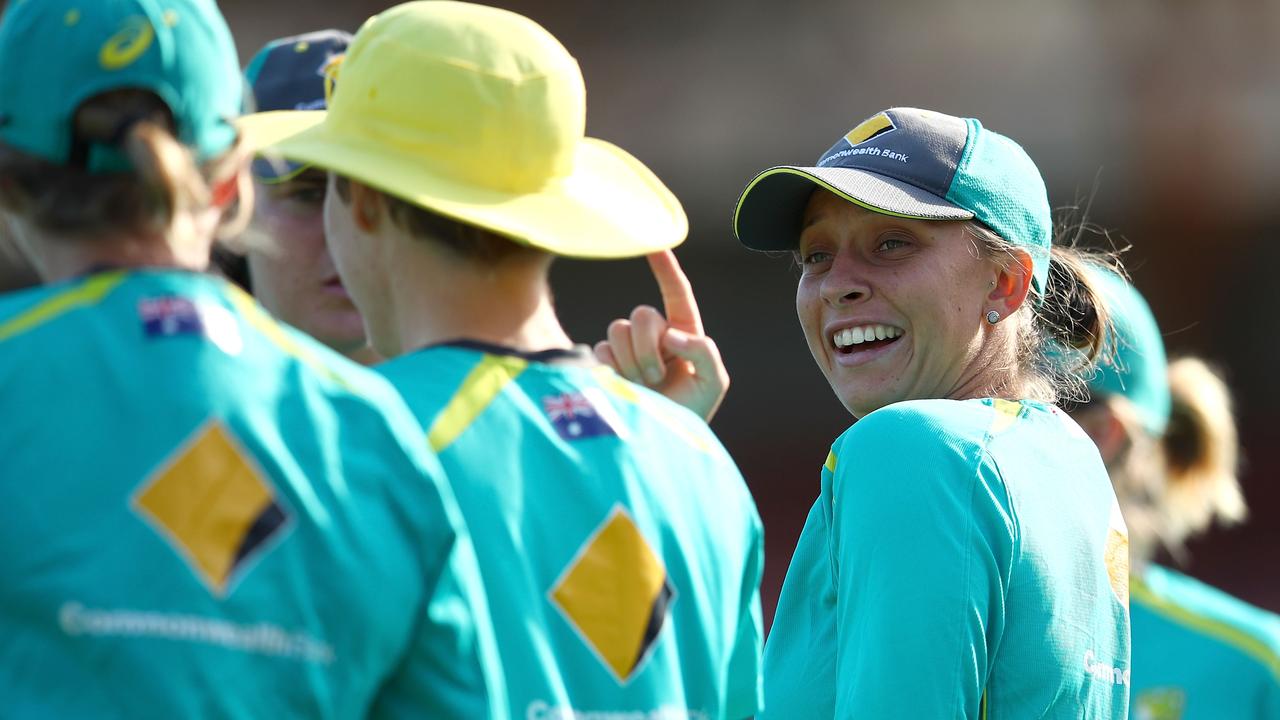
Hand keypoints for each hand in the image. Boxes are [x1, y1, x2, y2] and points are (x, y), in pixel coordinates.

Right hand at [593, 250, 728, 421]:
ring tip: (644, 385)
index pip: (676, 292)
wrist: (660, 437)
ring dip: (632, 361)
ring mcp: (629, 347)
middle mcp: (655, 333)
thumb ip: (703, 351)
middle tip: (657, 378)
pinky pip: (601, 349)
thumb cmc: (692, 409)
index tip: (655, 244)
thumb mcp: (714, 380)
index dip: (666, 267)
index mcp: (684, 330)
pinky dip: (614, 369)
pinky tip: (625, 386)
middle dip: (648, 348)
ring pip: (618, 329)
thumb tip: (671, 335)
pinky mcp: (606, 361)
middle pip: (642, 315)